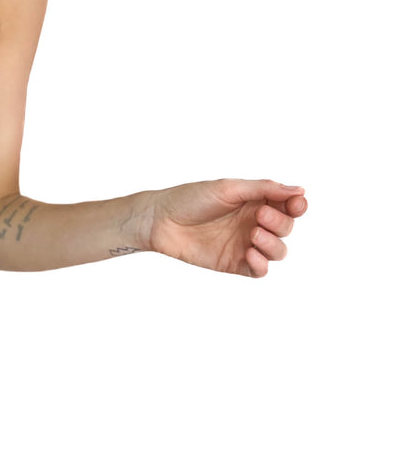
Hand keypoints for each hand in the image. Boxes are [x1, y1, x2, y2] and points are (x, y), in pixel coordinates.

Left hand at [141, 178, 307, 277]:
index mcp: (256, 201)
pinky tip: (251, 255)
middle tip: (258, 216)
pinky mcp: (234, 264)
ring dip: (273, 244)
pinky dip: (261, 265)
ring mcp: (245, 245)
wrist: (160, 220)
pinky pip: (259, 271)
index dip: (298, 206)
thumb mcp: (229, 188)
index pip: (289, 206)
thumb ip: (264, 189)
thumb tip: (299, 190)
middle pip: (286, 228)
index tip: (296, 204)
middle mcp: (254, 223)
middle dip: (280, 223)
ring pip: (278, 251)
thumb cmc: (190, 198)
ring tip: (253, 234)